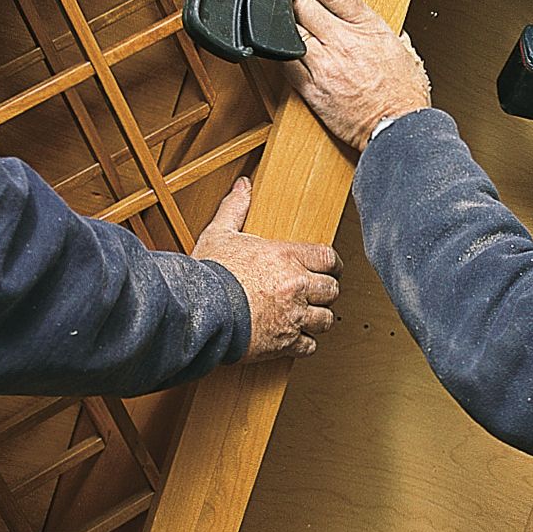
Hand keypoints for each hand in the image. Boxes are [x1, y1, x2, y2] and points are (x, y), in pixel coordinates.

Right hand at [193, 177, 339, 360]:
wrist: (199, 312)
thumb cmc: (209, 274)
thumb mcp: (219, 234)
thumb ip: (235, 208)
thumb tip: (243, 185)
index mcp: (286, 257)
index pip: (328, 258)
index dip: (332, 265)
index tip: (330, 269)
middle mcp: (296, 286)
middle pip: (332, 290)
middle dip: (326, 293)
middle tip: (316, 294)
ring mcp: (293, 316)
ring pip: (325, 320)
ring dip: (318, 319)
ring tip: (306, 317)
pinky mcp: (285, 343)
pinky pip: (309, 346)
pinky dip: (304, 344)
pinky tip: (294, 339)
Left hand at [287, 0, 431, 151]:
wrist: (398, 128)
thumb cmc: (404, 95)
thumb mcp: (400, 49)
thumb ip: (377, 30)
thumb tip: (366, 19)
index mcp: (368, 27)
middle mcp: (344, 42)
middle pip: (304, 6)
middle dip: (304, 8)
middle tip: (308, 16)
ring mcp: (325, 66)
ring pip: (291, 33)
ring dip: (295, 33)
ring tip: (304, 38)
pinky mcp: (312, 90)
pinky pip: (286, 65)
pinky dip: (287, 59)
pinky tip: (297, 60)